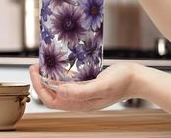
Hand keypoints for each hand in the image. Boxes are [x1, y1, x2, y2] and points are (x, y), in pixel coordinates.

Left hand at [29, 62, 144, 110]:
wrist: (136, 78)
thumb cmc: (122, 81)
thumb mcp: (101, 86)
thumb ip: (81, 92)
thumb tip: (59, 92)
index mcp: (82, 104)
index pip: (52, 100)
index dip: (40, 88)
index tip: (34, 72)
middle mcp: (81, 100)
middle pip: (54, 95)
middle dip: (41, 82)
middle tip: (36, 66)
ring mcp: (85, 93)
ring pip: (61, 89)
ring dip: (50, 79)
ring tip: (45, 66)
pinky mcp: (89, 85)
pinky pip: (70, 83)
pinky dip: (62, 76)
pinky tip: (61, 67)